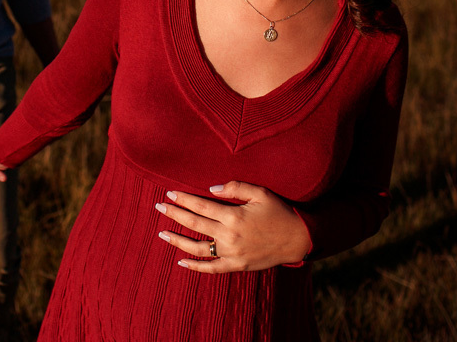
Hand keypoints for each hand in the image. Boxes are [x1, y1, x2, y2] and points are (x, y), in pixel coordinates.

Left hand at [155, 181, 310, 272]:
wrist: (298, 239)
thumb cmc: (279, 212)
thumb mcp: (260, 193)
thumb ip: (235, 188)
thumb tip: (210, 189)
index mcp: (233, 216)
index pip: (200, 206)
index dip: (183, 199)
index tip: (169, 194)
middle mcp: (229, 236)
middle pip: (194, 224)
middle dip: (174, 214)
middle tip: (158, 207)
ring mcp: (232, 253)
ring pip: (197, 248)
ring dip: (177, 241)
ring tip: (161, 233)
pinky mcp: (237, 266)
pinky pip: (212, 268)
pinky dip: (195, 266)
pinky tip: (181, 261)